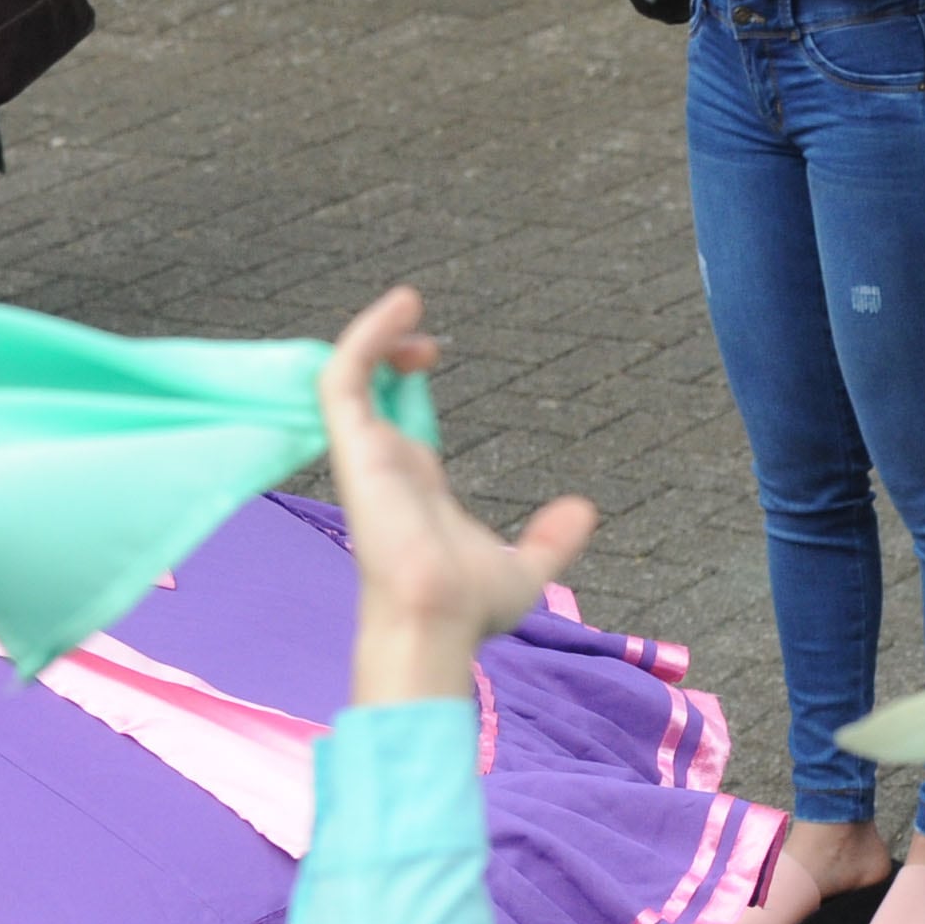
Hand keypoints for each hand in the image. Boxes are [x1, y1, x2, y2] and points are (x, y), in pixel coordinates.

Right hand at [317, 287, 595, 705]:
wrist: (438, 619)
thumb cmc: (467, 607)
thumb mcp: (525, 570)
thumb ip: (551, 541)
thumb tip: (582, 512)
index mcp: (414, 485)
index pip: (400, 419)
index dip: (405, 380)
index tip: (429, 353)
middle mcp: (385, 464)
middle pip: (370, 390)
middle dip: (389, 352)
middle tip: (425, 338)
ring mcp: (365, 453)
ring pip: (347, 377)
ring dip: (372, 336)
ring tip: (408, 304)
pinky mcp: (353, 445)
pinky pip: (342, 377)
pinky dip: (365, 337)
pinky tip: (401, 306)